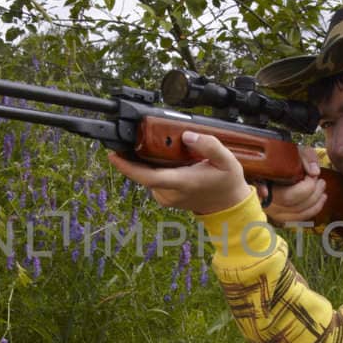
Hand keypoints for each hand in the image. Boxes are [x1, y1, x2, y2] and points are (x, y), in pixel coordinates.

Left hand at [106, 131, 255, 215]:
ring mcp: (166, 198)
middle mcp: (170, 193)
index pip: (149, 177)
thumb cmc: (227, 182)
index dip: (128, 167)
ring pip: (147, 176)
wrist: (228, 206)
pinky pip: (152, 180)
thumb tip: (187, 135)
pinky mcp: (165, 198)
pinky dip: (151, 169)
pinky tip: (161, 159)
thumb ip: (209, 145)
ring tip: (151, 146)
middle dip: (131, 158)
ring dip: (144, 162)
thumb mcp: (227, 161)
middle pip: (142, 174)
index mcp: (183, 183)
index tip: (113, 155)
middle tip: (126, 140)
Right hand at [260, 146, 326, 224]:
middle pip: (295, 206)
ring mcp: (272, 211)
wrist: (267, 162)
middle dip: (313, 194)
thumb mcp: (293, 150)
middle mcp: (266, 203)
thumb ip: (305, 158)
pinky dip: (311, 210)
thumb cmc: (280, 156)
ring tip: (323, 191)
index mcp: (264, 186)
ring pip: (297, 215)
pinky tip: (320, 200)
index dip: (307, 187)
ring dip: (315, 204)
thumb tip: (315, 172)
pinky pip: (297, 218)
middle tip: (321, 182)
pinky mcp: (279, 215)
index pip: (289, 196)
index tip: (314, 176)